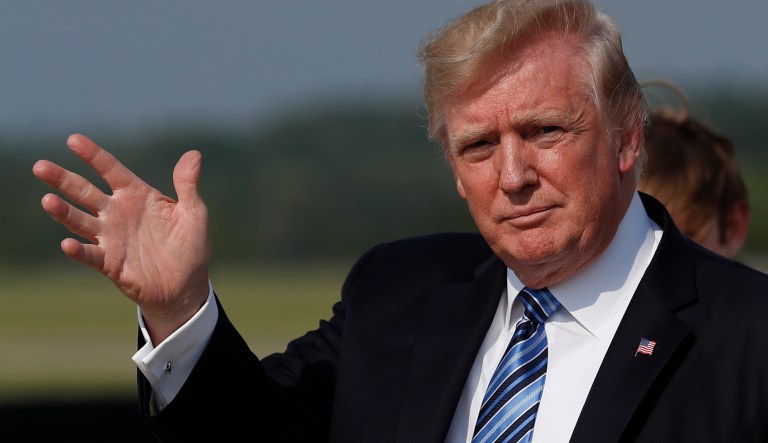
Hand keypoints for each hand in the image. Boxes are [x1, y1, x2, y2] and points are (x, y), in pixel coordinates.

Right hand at [32, 134, 211, 343]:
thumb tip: (194, 154)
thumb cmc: (190, 246)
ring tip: (47, 201)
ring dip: (63, 212)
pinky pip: (90, 255)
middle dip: (63, 179)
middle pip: (84, 192)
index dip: (93, 155)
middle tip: (40, 167)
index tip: (73, 140)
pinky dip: (78, 250)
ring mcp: (110, 237)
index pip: (110, 170)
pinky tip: (68, 244)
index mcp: (137, 195)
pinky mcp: (109, 263)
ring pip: (80, 220)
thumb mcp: (194, 213)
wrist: (186, 286)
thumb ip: (188, 185)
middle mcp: (118, 213)